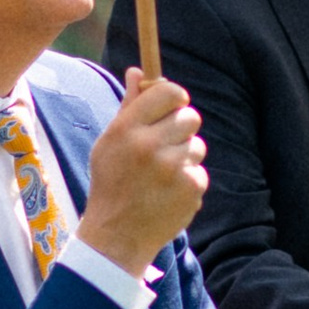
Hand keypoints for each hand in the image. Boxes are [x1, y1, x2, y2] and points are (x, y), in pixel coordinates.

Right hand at [78, 69, 207, 272]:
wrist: (116, 237)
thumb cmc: (111, 183)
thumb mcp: (109, 143)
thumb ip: (129, 106)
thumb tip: (138, 71)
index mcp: (127, 129)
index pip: (169, 92)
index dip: (175, 98)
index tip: (172, 107)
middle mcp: (150, 145)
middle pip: (190, 116)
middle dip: (182, 128)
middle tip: (166, 144)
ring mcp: (172, 168)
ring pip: (197, 145)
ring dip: (185, 157)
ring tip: (162, 175)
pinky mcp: (190, 189)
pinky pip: (199, 172)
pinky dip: (188, 181)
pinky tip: (167, 194)